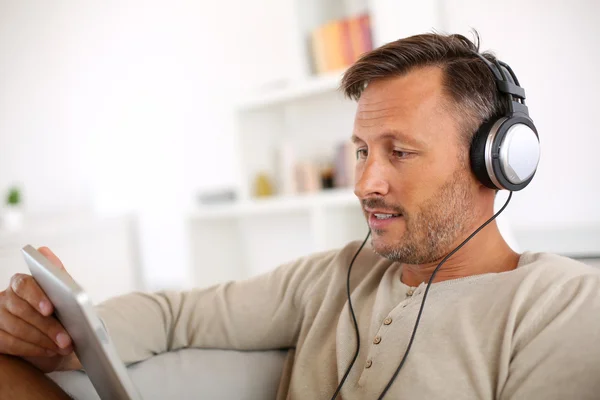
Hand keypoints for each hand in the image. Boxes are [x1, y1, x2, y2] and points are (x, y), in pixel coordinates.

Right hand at [0, 247, 81, 371]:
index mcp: (20, 282)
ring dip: (42, 340)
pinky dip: (32, 349)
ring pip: (16, 329)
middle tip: (66, 338)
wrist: (50, 331)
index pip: (24, 285)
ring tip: (63, 346)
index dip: (36, 297)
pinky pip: (10, 344)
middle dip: (47, 326)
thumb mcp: (61, 290)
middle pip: (21, 311)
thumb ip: (56, 273)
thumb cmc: (56, 308)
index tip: (50, 309)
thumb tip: (43, 250)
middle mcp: (4, 297)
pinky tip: (49, 350)